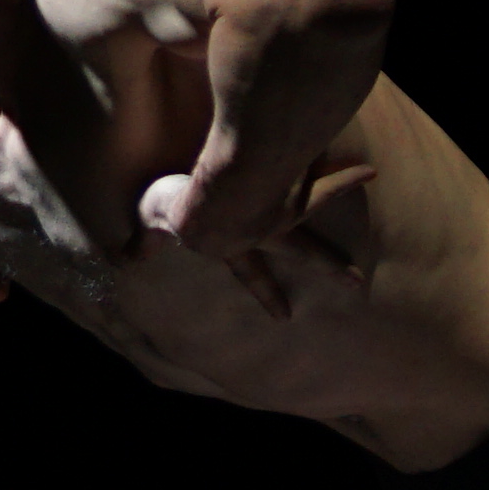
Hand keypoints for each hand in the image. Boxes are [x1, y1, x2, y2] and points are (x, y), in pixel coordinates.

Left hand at [143, 160, 380, 320]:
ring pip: (318, 225)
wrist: (211, 195)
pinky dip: (348, 180)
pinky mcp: (294, 189)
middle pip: (300, 252)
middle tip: (354, 285)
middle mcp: (266, 231)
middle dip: (326, 267)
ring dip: (343, 233)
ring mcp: (283, 213)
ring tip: (366, 256)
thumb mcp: (156, 222)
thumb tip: (117, 258)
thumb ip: (143, 240)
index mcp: (237, 241)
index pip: (250, 270)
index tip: (285, 317)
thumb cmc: (182, 205)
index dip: (265, 292)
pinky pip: (326, 183)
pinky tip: (371, 173)